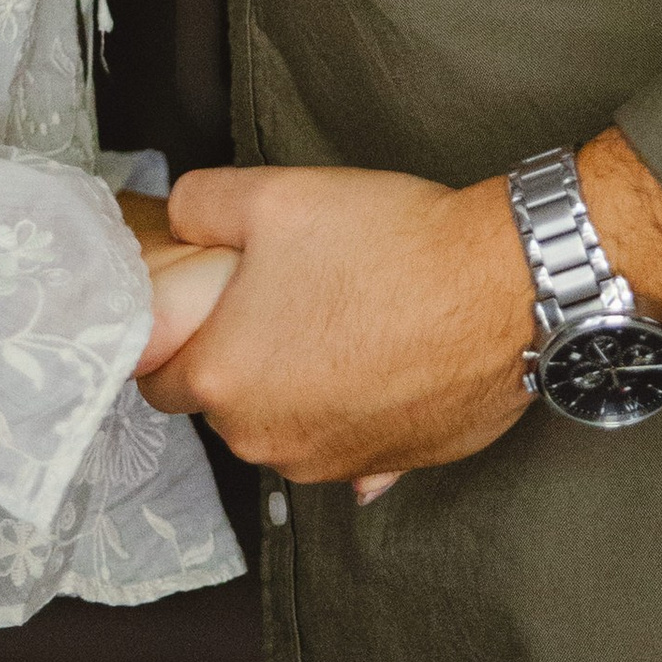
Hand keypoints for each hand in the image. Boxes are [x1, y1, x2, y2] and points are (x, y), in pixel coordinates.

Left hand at [138, 135, 661, 493]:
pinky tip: (378, 367)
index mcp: (224, 380)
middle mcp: (270, 440)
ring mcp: (335, 463)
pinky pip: (353, 443)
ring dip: (296, 388)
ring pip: (287, 427)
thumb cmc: (390, 243)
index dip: (174, 337)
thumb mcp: (271, 194)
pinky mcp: (395, 467)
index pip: (155, 378)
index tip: (203, 309)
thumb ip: (198, 205)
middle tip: (276, 300)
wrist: (506, 284)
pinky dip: (356, 411)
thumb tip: (179, 218)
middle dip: (238, 359)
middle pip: (224, 406)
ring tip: (338, 320)